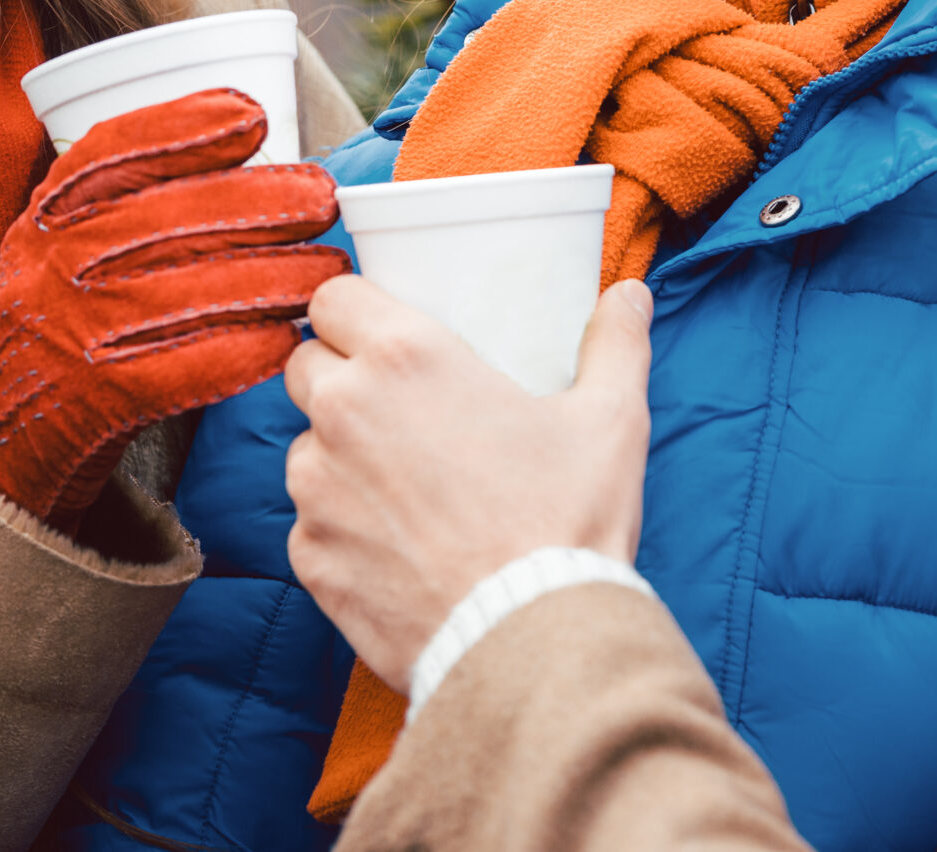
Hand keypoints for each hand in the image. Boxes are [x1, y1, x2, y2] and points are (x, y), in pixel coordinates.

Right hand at [0, 88, 348, 528]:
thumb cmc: (57, 317)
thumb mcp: (61, 244)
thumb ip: (125, 201)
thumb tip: (244, 153)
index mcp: (49, 214)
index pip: (113, 152)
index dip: (187, 128)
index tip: (254, 117)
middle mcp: (56, 262)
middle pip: (169, 217)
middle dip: (259, 201)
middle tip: (322, 198)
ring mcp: (73, 328)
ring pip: (188, 290)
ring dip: (270, 277)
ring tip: (327, 270)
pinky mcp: (96, 396)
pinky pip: (181, 365)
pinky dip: (240, 350)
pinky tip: (283, 338)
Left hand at [283, 274, 653, 686]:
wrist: (528, 642)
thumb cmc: (567, 521)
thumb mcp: (610, 419)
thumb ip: (615, 343)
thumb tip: (632, 295)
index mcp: (405, 359)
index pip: (334, 298)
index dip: (356, 310)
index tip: (385, 333)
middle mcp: (344, 412)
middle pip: (306, 365)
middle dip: (342, 375)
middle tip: (402, 405)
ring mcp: (316, 489)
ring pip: (304, 446)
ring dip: (341, 453)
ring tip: (408, 483)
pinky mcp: (309, 557)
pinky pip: (311, 522)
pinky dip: (344, 526)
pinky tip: (401, 545)